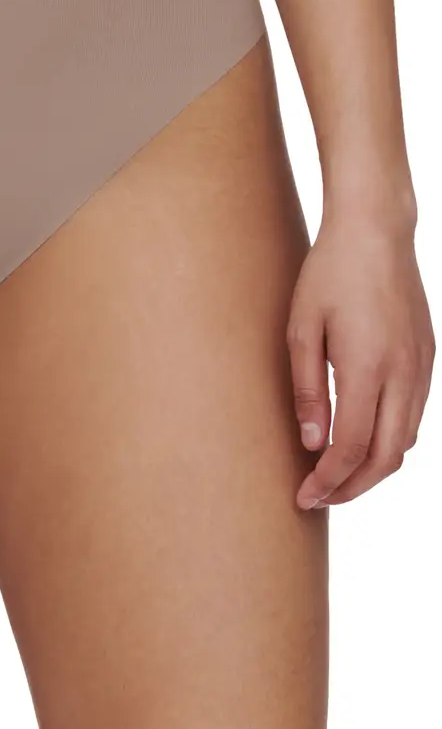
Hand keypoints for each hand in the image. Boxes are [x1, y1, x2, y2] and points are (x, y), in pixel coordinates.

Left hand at [287, 207, 433, 508]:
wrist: (376, 230)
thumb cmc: (328, 275)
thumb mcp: (300, 331)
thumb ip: (306, 391)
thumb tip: (311, 444)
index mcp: (368, 368)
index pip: (350, 448)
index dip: (327, 482)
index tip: (303, 497)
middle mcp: (403, 372)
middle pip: (384, 457)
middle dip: (351, 488)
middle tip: (318, 498)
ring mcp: (421, 366)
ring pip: (405, 441)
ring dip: (372, 469)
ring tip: (336, 477)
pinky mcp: (427, 358)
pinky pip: (414, 416)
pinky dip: (389, 441)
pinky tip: (361, 442)